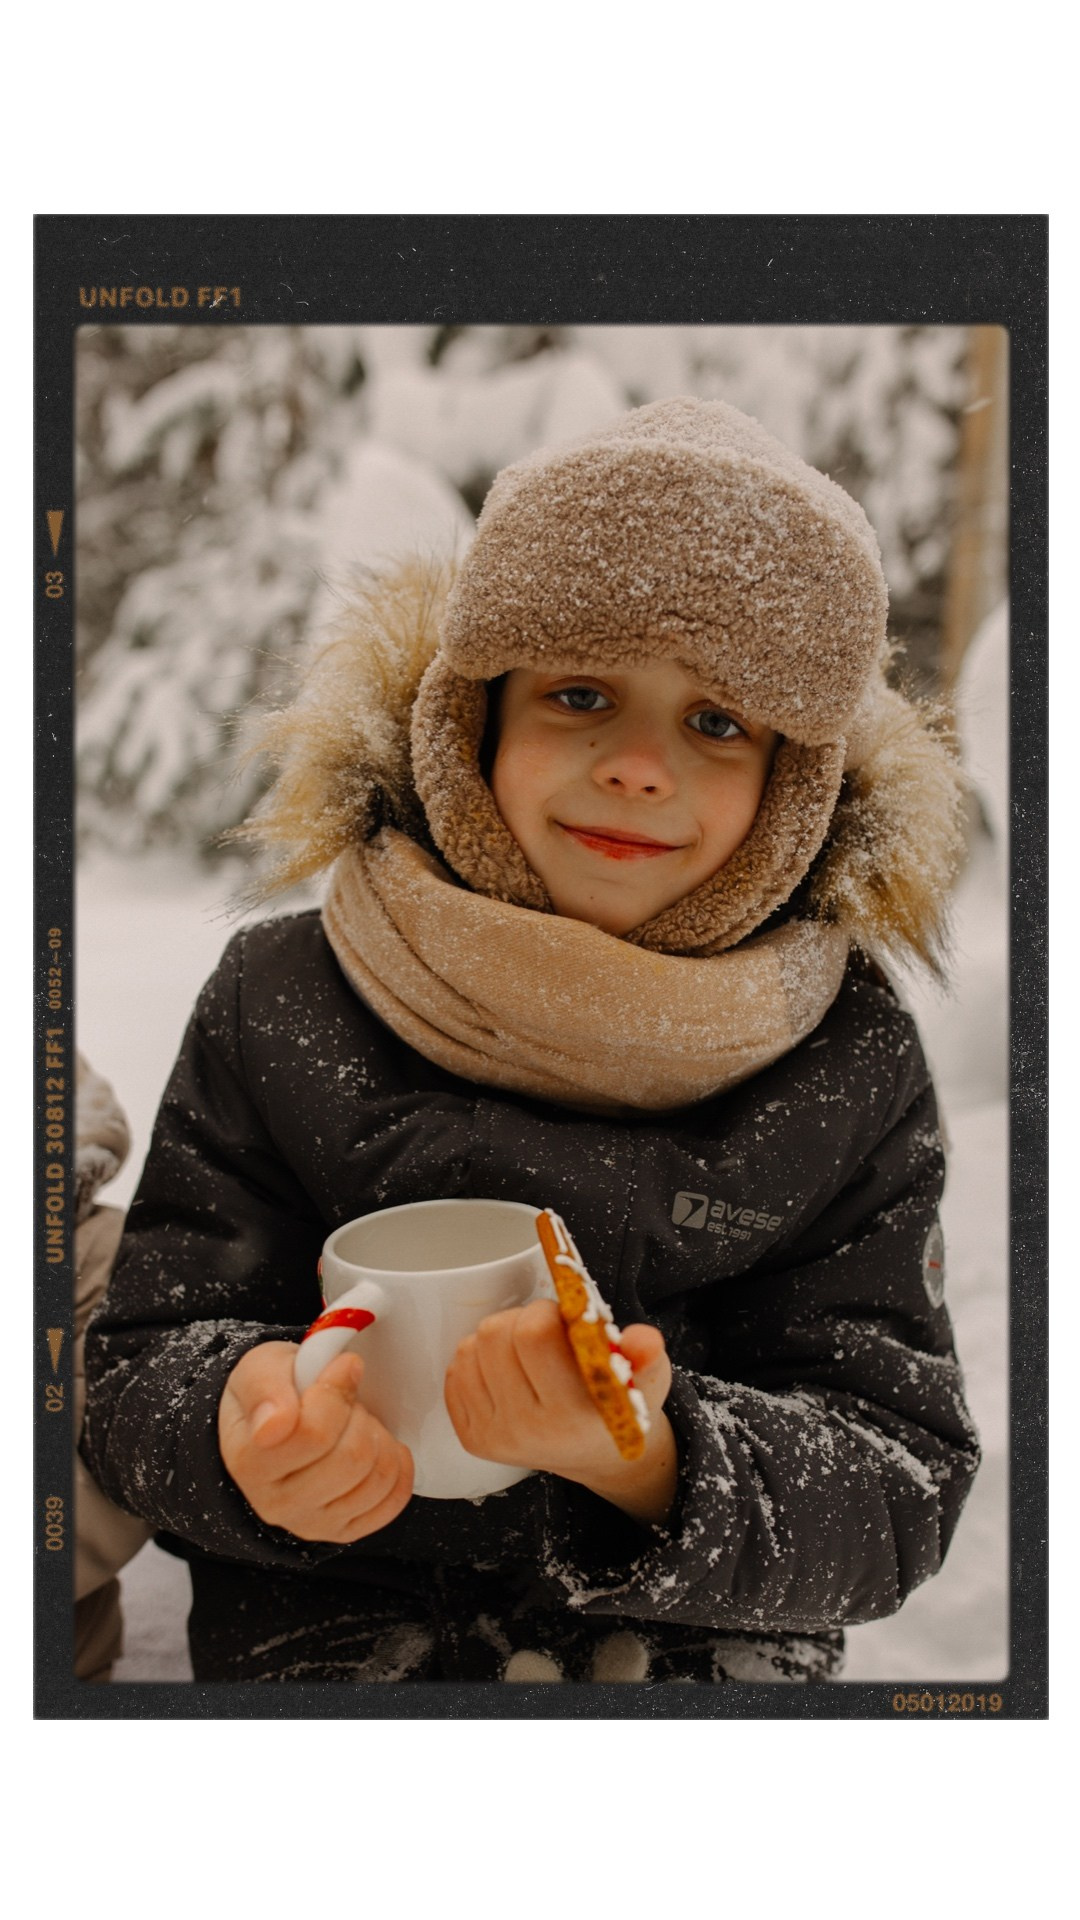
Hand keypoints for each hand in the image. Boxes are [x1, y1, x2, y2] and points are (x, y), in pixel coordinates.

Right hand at [218, 1341, 413, 1543]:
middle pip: (351, 1459)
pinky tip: (380, 1445)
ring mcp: (312, 1523)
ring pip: (377, 1478)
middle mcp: (276, 1504)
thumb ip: (265, 1388)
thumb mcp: (259, 1370)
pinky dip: (398, 1466)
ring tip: (357, 1424)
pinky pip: (393, 1500)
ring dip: (379, 1438)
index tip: (342, 1368)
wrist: (274, 1428)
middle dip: (359, 1416)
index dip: (337, 1392)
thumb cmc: (272, 1396)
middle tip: (347, 1402)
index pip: (313, 1434)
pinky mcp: (343, 1531)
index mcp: (249, 1462)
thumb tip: (277, 1421)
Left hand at [444, 1301, 677, 1525]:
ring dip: (497, 1338)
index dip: (546, 1312)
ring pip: (469, 1348)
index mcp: (570, 1414)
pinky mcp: (470, 1437)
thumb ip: (646, 1356)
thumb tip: (643, 1341)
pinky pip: (455, 1371)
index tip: (563, 1319)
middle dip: (520, 1320)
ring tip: (527, 1352)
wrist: (592, 1453)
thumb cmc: (616, 1406)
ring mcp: (493, 1436)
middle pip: (494, 1335)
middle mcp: (526, 1430)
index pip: (534, 1335)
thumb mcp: (645, 1380)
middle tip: (545, 1332)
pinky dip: (478, 1360)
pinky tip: (507, 1371)